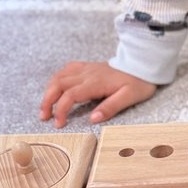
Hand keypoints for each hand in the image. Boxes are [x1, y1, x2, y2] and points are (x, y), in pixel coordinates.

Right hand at [40, 62, 156, 127]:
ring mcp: (86, 68)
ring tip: (45, 107)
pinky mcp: (88, 67)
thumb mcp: (129, 97)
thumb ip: (111, 107)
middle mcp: (87, 73)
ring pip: (59, 76)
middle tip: (44, 117)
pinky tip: (55, 88)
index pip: (70, 95)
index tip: (58, 123)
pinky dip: (57, 79)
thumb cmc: (138, 82)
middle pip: (58, 84)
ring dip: (49, 91)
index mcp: (96, 82)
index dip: (61, 109)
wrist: (143, 64)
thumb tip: (93, 119)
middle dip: (47, 100)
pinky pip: (67, 69)